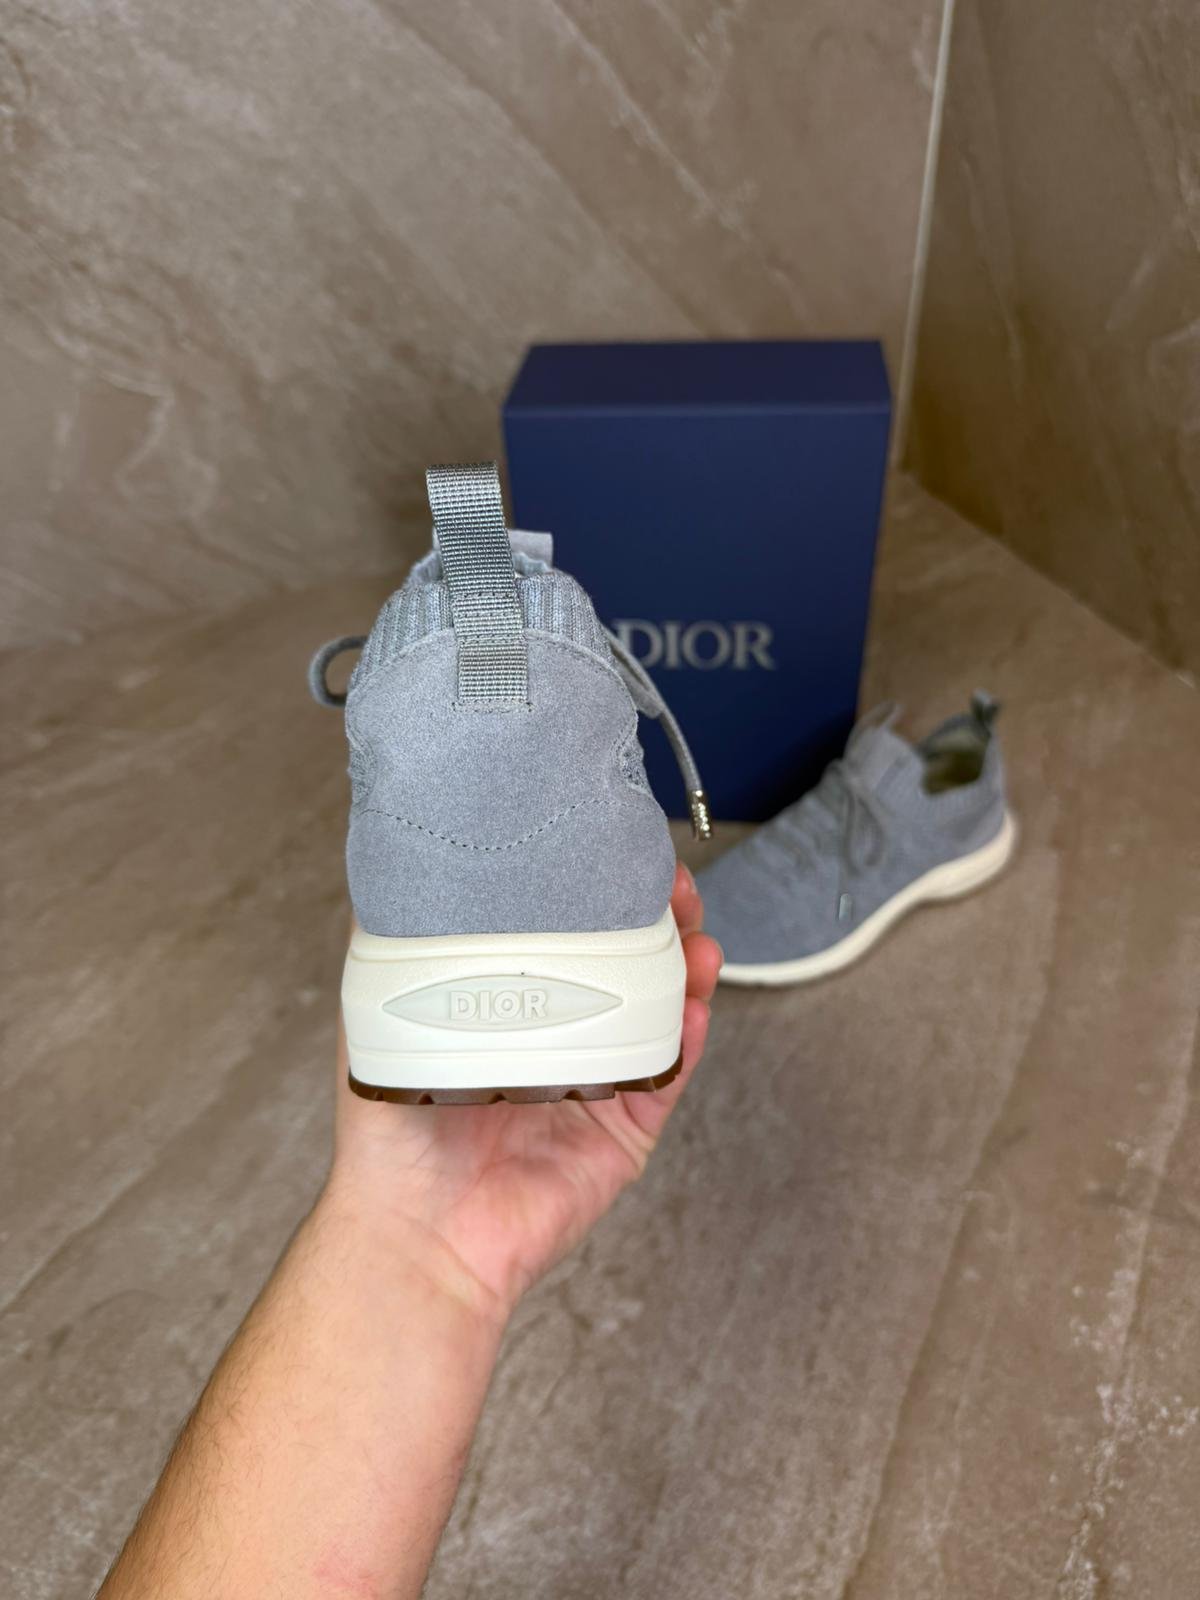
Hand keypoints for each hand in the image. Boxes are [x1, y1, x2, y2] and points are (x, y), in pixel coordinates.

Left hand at [325, 866, 721, 1316]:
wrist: (418, 1232)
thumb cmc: (392, 1132)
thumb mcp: (381, 1018)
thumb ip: (394, 945)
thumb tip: (396, 865)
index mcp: (511, 1008)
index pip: (568, 935)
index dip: (598, 895)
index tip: (615, 856)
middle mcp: (559, 1039)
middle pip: (627, 965)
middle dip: (659, 922)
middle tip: (673, 891)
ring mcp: (597, 1083)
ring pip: (660, 1012)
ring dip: (687, 971)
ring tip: (697, 941)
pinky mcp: (624, 1132)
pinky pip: (666, 1075)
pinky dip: (687, 1039)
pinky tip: (693, 1006)